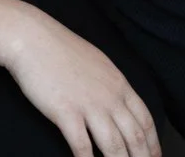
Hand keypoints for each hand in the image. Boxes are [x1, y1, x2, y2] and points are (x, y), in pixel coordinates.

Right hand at [1, 11, 159, 156]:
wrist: (32, 38)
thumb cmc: (60, 49)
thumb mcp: (97, 62)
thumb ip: (111, 84)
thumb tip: (119, 100)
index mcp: (119, 83)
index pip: (145, 120)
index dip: (153, 143)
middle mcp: (109, 96)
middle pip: (134, 137)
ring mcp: (89, 105)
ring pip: (113, 145)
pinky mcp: (66, 112)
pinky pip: (82, 146)